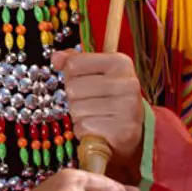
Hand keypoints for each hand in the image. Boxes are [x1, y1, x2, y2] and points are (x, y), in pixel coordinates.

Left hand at [51, 49, 144, 175]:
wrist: (135, 130)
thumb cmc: (110, 99)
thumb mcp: (97, 74)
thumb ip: (76, 62)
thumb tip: (56, 58)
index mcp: (120, 63)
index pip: (74, 64)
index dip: (71, 76)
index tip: (85, 82)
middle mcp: (127, 83)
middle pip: (72, 88)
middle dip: (75, 98)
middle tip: (91, 103)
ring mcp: (126, 108)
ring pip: (76, 109)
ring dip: (79, 116)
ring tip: (96, 116)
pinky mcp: (122, 132)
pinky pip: (83, 127)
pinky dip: (84, 131)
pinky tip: (98, 129)